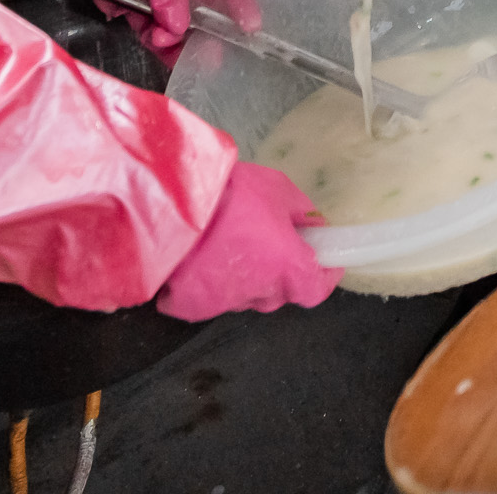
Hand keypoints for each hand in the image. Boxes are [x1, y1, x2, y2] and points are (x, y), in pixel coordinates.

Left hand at [94, 0, 259, 62]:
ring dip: (178, 45)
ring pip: (183, 34)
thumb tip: (179, 22)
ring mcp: (165, 7)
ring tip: (163, 42)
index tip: (250, 28)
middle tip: (207, 54)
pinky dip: (158, 47)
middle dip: (210, 37)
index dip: (242, 5)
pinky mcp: (144, 22)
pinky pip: (158, 41)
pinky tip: (155, 44)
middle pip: (209, 17)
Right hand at [156, 162, 339, 318]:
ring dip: (248, 277)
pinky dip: (215, 283)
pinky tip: (203, 260)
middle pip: (281, 291)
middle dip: (281, 271)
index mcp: (287, 267)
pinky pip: (214, 298)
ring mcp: (227, 303)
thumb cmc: (232, 193)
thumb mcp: (278, 188)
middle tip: (269, 241)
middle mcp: (261, 292)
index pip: (317, 290)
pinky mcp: (195, 307)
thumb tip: (312, 227)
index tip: (322, 260)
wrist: (174, 206)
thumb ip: (301, 213)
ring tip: (229, 244)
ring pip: (248, 294)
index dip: (322, 276)